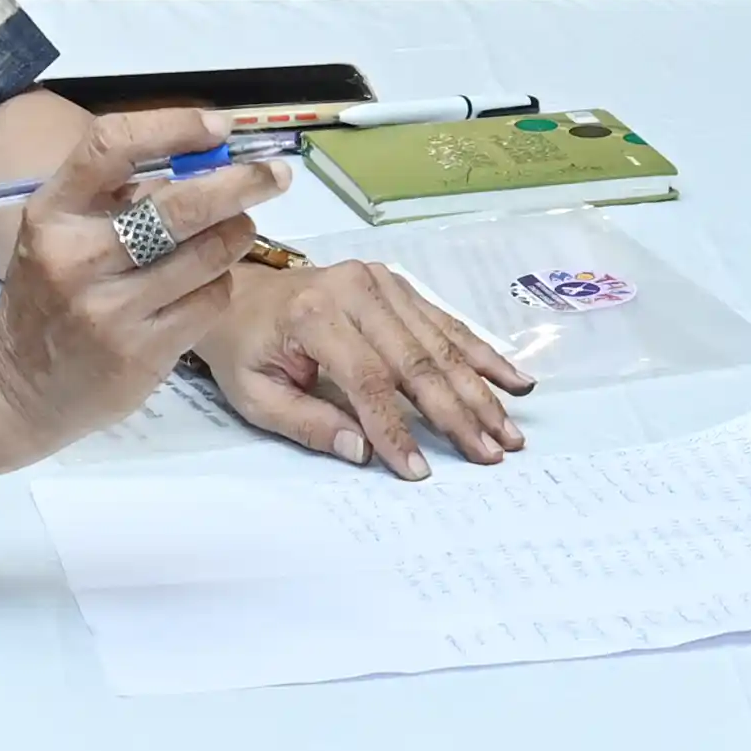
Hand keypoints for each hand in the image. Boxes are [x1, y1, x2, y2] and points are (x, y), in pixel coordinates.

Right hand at [0, 104, 288, 467]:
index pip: (111, 146)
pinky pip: (210, 300)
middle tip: (274, 174)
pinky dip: (221, 281)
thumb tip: (208, 154)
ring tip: (238, 228)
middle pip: (178, 205)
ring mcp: (111, 311)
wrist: (20, 385)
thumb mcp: (61, 231)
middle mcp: (78, 258)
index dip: (172, 126)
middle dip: (240, 182)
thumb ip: (119, 193)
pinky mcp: (144, 354)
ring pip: (208, 254)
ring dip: (237, 233)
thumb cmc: (51, 291)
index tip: (218, 125)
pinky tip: (208, 280)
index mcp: (52, 212)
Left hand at [204, 256, 531, 476]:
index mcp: (314, 315)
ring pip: (440, 343)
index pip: (368, 380)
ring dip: (479, 390)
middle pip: (416, 360)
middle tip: (492, 453)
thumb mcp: (256, 396)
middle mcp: (355, 289)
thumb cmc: (244, 348)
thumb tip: (364, 452)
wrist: (238, 292)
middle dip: (458, 412)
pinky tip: (512, 379)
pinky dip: (480, 354)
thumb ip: (308, 425)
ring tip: (509, 430)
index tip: (421, 469)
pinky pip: (444, 323)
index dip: (397, 428)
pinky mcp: (397, 284)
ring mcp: (381, 282)